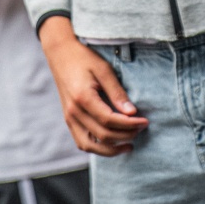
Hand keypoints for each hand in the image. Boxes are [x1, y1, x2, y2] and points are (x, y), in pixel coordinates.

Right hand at [40, 16, 147, 156]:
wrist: (60, 54)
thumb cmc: (84, 58)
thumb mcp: (104, 70)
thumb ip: (117, 92)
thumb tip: (132, 113)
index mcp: (83, 98)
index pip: (109, 120)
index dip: (129, 124)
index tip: (144, 121)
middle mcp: (73, 112)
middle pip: (102, 135)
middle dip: (125, 135)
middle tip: (141, 128)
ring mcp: (69, 118)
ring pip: (90, 146)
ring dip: (111, 149)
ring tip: (129, 144)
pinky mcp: (68, 120)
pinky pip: (82, 142)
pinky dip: (97, 147)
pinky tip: (112, 143)